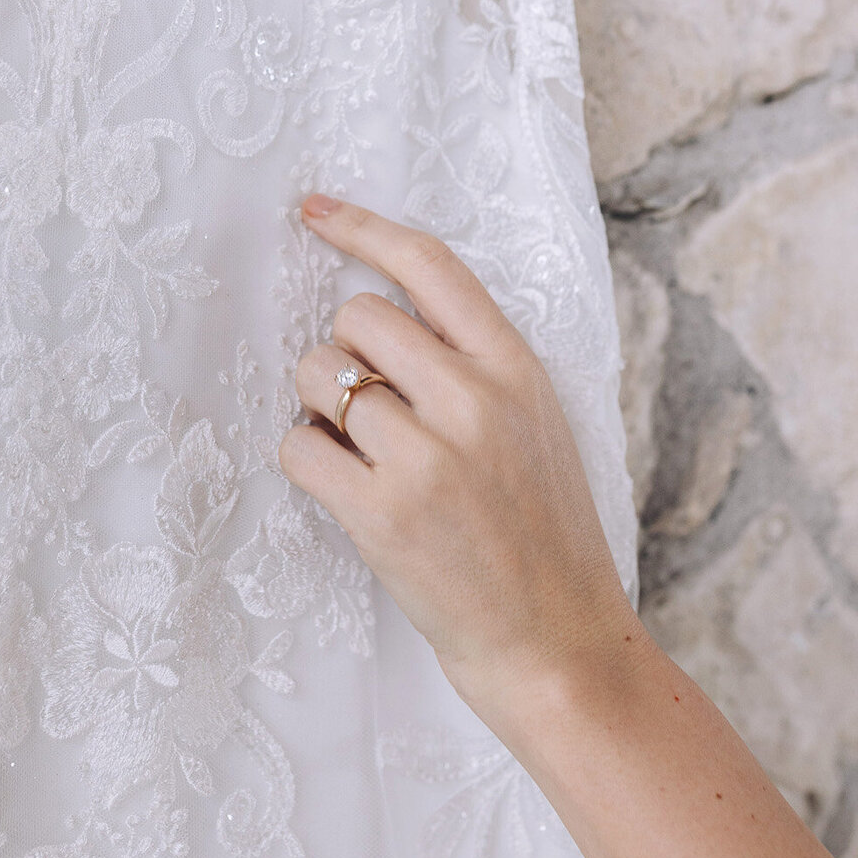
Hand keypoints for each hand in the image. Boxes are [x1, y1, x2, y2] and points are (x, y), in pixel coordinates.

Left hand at [277, 193, 636, 729]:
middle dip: (340, 351)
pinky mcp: (385, 515)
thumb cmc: (542, 538)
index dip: (362, 227)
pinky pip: (298, 446)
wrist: (560, 647)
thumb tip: (377, 320)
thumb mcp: (535, 425)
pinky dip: (303, 461)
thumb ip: (474, 366)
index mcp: (516, 368)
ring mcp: (430, 457)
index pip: (430, 264)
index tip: (311, 210)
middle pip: (357, 315)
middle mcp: (475, 399)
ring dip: (316, 407)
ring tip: (356, 454)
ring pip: (317, 375)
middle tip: (361, 406)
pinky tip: (341, 490)